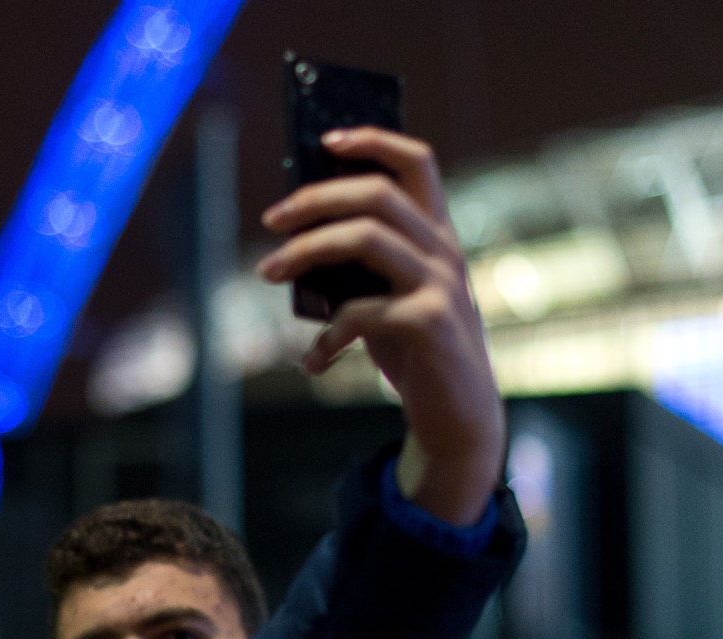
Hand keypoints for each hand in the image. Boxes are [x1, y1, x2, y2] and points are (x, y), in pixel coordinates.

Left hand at [258, 128, 504, 525]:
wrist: (456, 415)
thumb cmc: (413, 348)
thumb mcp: (385, 297)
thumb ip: (357, 266)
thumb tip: (294, 235)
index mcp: (436, 233)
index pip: (417, 162)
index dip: (373, 140)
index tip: (324, 139)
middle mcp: (444, 250)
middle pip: (377, 194)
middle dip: (315, 198)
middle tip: (270, 219)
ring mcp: (440, 284)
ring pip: (366, 238)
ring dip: (306, 251)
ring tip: (266, 272)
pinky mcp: (429, 323)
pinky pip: (361, 311)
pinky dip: (326, 336)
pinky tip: (312, 362)